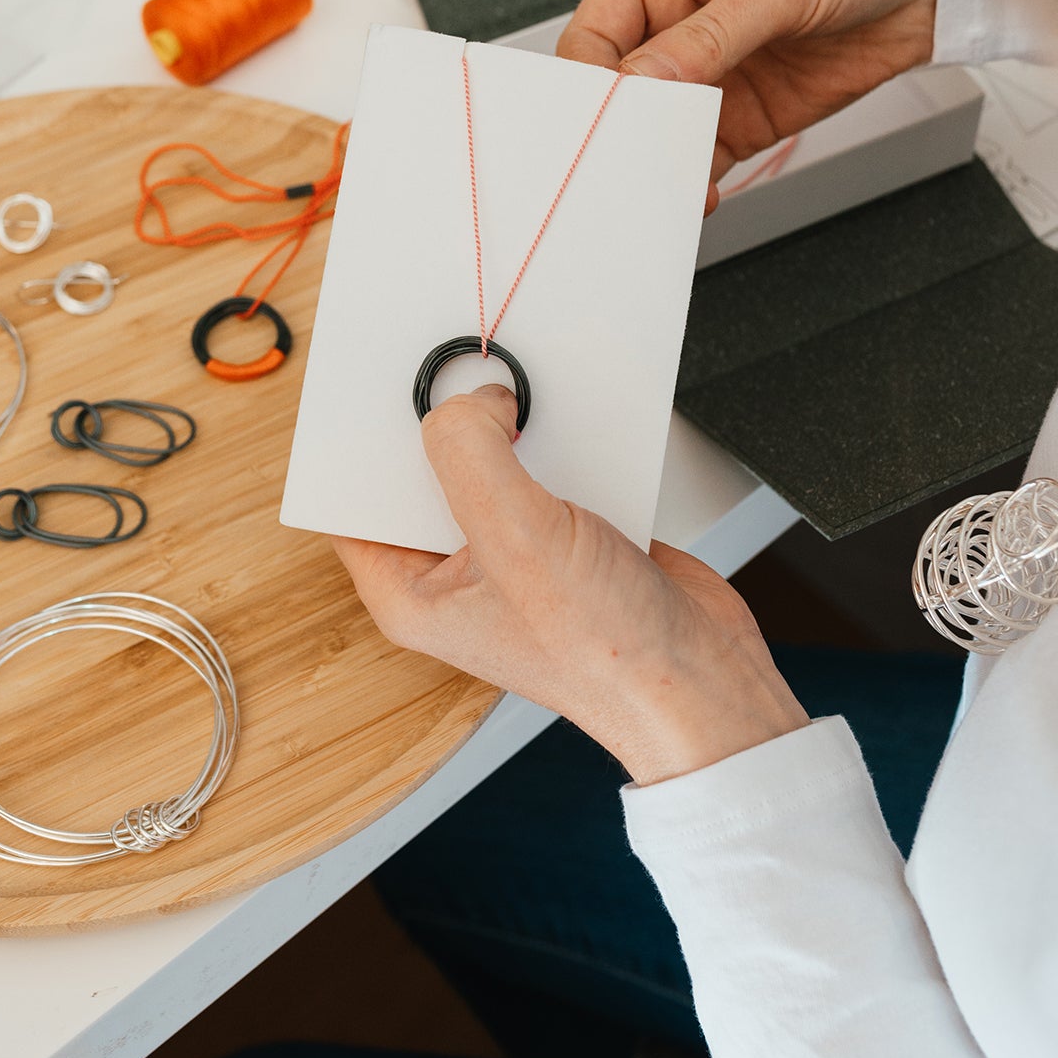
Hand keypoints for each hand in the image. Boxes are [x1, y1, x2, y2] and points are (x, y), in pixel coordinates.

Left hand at [333, 387, 808, 785]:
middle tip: (465, 378)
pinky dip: (565, 441)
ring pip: (494, 461)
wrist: (701, 679)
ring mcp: (514, 553)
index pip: (356, 501)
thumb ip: (471, 454)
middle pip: (426, 471)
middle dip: (448, 424)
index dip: (364, 443)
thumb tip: (468, 401)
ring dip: (513, 427)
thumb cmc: (604, 652)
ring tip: (524, 396)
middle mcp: (456, 574)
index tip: (381, 389)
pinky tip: (578, 427)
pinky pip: (549, 465)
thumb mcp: (515, 538)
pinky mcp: (567, 534)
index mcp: (411, 593)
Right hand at [558, 0, 938, 209]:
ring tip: (662, 189)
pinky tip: (699, 195)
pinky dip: (694, 182)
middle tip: (623, 166)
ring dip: (655, 164)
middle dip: (616, 132)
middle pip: (615, 92)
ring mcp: (703, 75)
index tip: (601, 120)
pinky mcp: (738, 116)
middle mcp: (670, 24)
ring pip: (653, 132)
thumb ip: (709, 35)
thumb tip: (644, 80)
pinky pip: (699, 157)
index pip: (594, 35)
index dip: (589, 81)